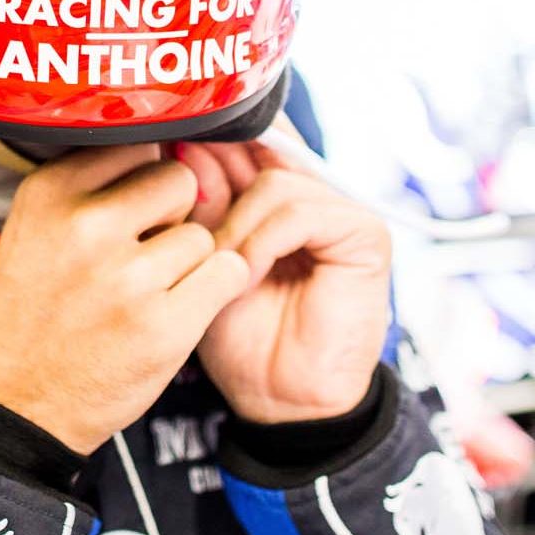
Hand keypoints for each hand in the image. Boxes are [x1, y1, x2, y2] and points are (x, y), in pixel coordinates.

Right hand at [0, 145, 251, 454]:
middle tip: (148, 250)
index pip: (138, 145)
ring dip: (191, 260)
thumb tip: (163, 147)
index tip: (132, 210)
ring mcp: (127, 278)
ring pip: (203, 234)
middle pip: (178, 180)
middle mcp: (87, 227)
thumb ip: (90, 185)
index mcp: (51, 193)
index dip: (144, 179)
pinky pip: (227, 273)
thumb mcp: (35, 227)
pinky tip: (181, 306)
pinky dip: (215, 288)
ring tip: (152, 289)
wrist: (15, 404)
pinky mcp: (164, 325)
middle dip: (174, 214)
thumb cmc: (33, 314)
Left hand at [184, 140, 392, 423]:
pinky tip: (248, 274)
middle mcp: (314, 191)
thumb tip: (185, 144)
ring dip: (237, 228)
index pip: (248, 137)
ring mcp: (343, 209)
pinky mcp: (365, 233)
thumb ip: (202, 203)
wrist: (277, 397)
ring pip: (274, 182)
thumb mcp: (204, 258)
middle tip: (192, 211)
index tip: (169, 159)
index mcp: (277, 192)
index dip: (209, 144)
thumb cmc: (239, 335)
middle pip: (263, 145)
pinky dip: (264, 242)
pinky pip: (301, 212)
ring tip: (222, 269)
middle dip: (218, 177)